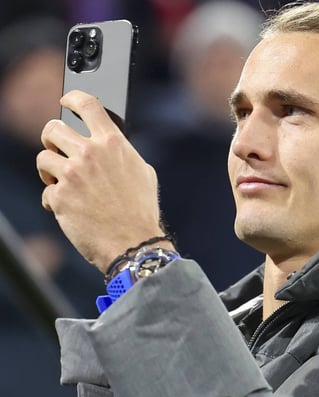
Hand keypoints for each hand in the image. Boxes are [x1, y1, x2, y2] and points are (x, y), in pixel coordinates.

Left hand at [37, 90, 164, 272]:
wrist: (133, 241)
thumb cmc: (141, 209)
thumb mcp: (142, 171)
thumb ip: (120, 152)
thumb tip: (107, 145)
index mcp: (113, 143)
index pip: (88, 104)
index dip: (73, 99)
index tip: (67, 102)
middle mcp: (90, 154)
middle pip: (52, 128)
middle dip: (52, 139)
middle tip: (57, 150)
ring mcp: (72, 175)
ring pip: (42, 158)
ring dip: (51, 170)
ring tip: (64, 184)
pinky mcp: (58, 197)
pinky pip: (46, 190)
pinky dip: (55, 199)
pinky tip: (71, 209)